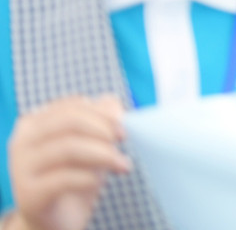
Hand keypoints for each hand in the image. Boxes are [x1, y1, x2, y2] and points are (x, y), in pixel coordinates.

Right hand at [8, 95, 129, 229]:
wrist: (55, 219)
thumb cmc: (74, 174)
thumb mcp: (90, 142)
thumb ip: (101, 118)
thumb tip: (115, 108)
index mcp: (34, 122)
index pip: (73, 106)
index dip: (104, 113)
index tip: (124, 128)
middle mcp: (22, 141)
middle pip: (70, 122)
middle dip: (104, 130)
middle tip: (123, 142)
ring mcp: (21, 168)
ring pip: (68, 148)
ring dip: (104, 154)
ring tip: (122, 164)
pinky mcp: (28, 194)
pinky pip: (64, 178)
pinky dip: (90, 177)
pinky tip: (99, 182)